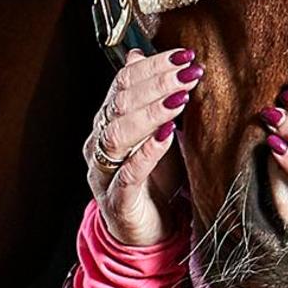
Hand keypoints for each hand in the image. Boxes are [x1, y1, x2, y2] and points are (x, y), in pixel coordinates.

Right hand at [84, 46, 202, 246]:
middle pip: (120, 103)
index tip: (183, 55)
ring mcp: (105, 171)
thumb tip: (135, 55)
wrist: (146, 232)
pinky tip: (167, 135)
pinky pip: (129, 173)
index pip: (122, 83)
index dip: (152, 66)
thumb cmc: (151, 180)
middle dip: (156, 83)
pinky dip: (147, 151)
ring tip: (179, 98)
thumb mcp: (152, 132)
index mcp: (107, 122)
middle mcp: (100, 143)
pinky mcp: (118, 200)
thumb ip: (144, 97)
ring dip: (151, 112)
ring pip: (119, 134)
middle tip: (187, 71)